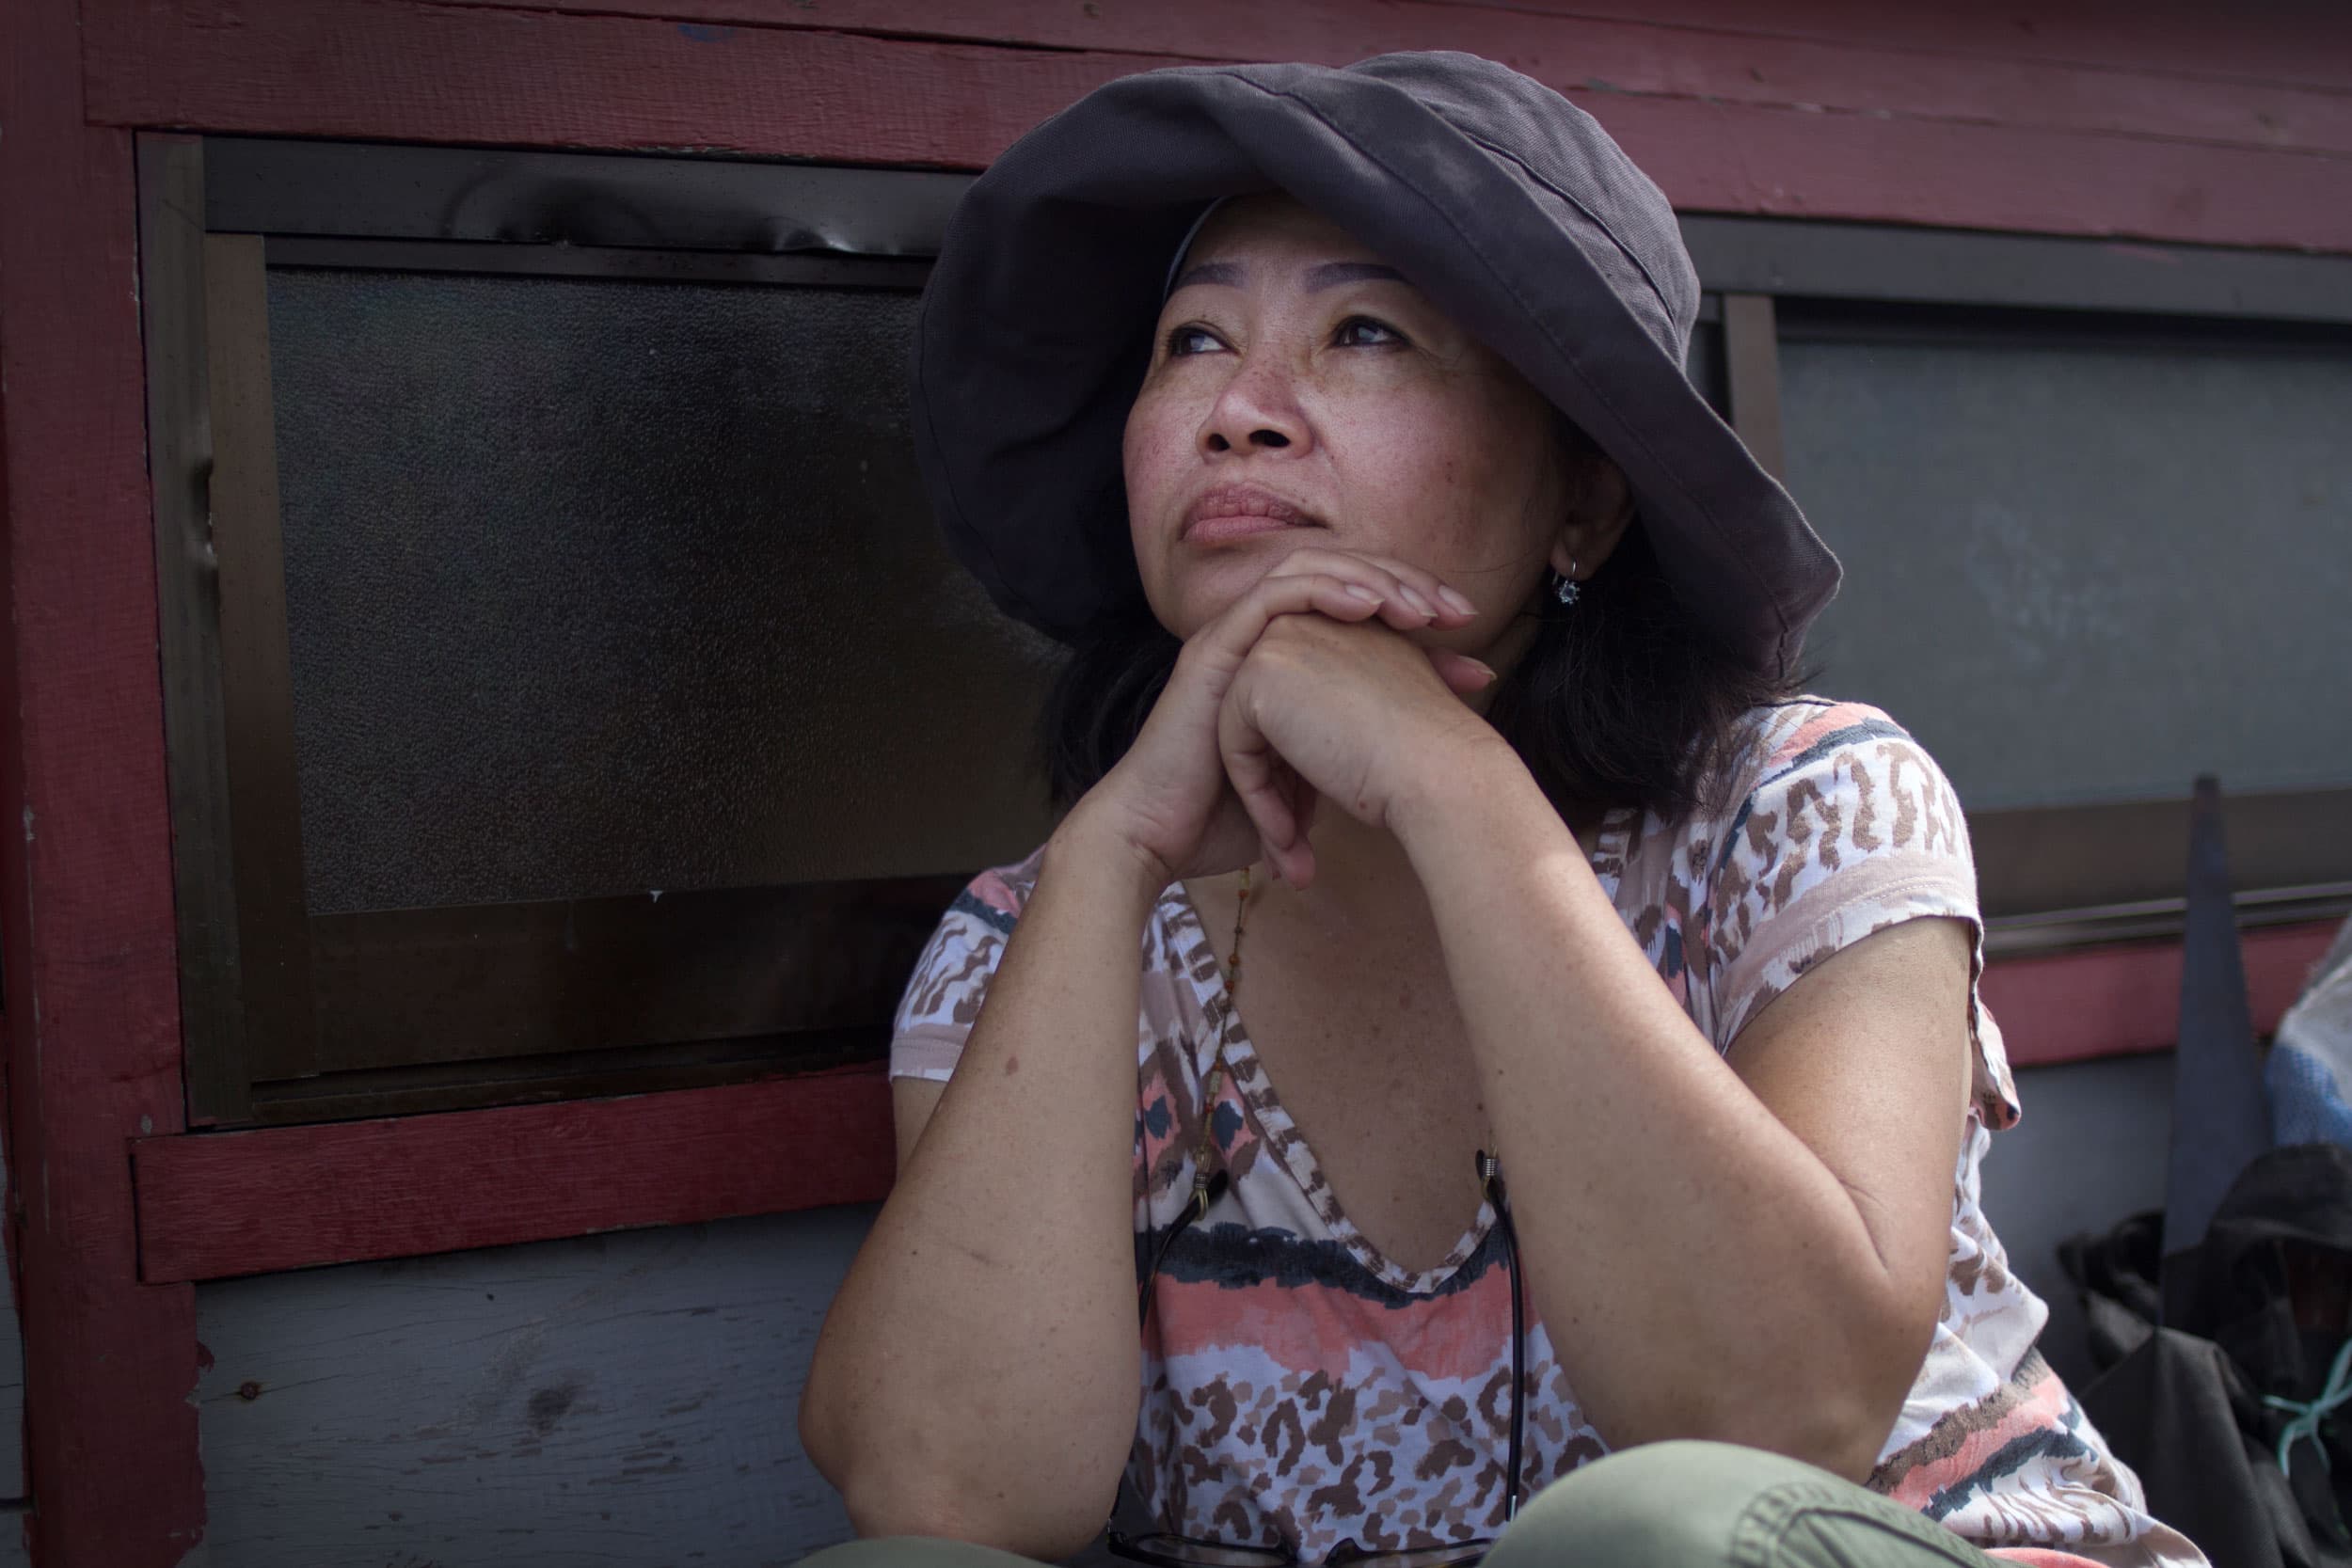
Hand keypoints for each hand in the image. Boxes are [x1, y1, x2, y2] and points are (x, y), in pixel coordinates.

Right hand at [1074, 547, 1494, 887]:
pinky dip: (1325, 591)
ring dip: (1371, 580)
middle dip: (1404, 584)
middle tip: (1457, 610)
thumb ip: (1354, 753)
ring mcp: (1233, 636)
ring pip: (1308, 569)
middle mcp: (1258, 635)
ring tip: (1419, 606)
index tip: (1466, 631)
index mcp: (1282, 655)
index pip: (1354, 605)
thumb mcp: (1316, 777)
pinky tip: (1369, 605)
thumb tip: (1408, 769)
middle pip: (1339, 574)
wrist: (1163, 842)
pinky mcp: (1214, 648)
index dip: (1411, 606)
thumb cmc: (1231, 818)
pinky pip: (1274, 596)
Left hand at [1218, 611, 1507, 887]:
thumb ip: (1346, 707)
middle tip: (1298, 843)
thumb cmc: (1429, 756)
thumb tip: (1319, 736)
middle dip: (1280, 786)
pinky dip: (1257, 799)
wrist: (1440, 772)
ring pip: (1247, 734)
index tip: (1318, 821)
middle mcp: (1308, 620)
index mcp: (1343, 627)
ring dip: (1266, 797)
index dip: (1306, 768)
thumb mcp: (1383, 711)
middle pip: (1268, 717)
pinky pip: (1235, 748)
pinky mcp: (1257, 678)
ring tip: (1294, 848)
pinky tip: (1289, 838)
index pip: (1300, 704)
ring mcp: (1279, 643)